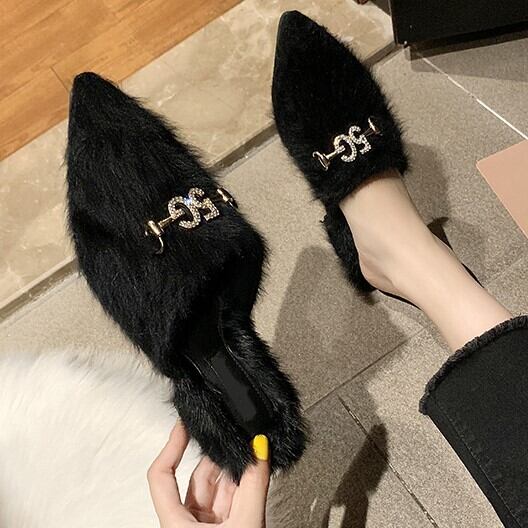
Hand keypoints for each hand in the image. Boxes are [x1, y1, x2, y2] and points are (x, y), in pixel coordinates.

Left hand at [147, 422, 269, 526]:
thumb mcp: (245, 523)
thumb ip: (253, 485)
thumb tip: (260, 450)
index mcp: (175, 523)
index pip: (161, 475)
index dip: (171, 446)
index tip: (183, 425)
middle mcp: (184, 524)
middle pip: (196, 478)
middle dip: (218, 458)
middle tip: (234, 437)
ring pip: (215, 489)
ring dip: (233, 472)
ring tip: (250, 454)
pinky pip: (226, 502)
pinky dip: (240, 487)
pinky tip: (253, 473)